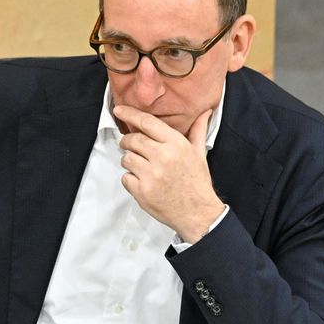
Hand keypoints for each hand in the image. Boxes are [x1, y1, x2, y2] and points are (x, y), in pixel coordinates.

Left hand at [115, 105, 224, 242]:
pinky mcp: (142, 191)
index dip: (130, 114)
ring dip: (130, 161)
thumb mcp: (199, 154)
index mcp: (176, 144)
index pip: (147, 123)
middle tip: (129, 145)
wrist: (197, 213)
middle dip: (127, 141)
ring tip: (142, 167)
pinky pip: (125, 178)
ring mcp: (151, 175)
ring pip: (126, 159)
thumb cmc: (197, 183)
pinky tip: (144, 182)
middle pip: (132, 140)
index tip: (119, 109)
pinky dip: (130, 179)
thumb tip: (205, 112)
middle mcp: (163, 157)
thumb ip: (197, 131)